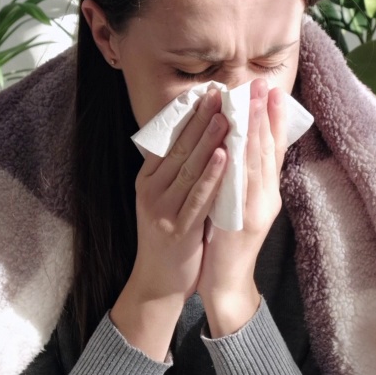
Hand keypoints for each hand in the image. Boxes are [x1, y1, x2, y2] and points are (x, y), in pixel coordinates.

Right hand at [112, 87, 228, 359]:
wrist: (157, 282)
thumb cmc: (170, 235)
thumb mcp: (166, 198)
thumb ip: (176, 171)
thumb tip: (196, 137)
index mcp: (149, 179)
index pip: (170, 140)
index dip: (190, 115)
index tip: (209, 92)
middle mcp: (152, 190)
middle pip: (179, 148)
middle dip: (201, 119)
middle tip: (220, 93)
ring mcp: (162, 210)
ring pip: (189, 169)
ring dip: (208, 140)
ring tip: (226, 116)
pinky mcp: (177, 229)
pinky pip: (197, 198)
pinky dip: (211, 176)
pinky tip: (224, 156)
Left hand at [199, 78, 288, 336]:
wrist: (227, 284)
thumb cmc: (228, 244)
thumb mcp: (239, 204)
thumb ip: (241, 178)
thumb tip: (235, 145)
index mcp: (265, 191)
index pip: (272, 148)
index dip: (274, 119)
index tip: (272, 89)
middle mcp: (267, 197)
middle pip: (269, 150)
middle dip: (266, 115)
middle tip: (265, 84)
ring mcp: (257, 210)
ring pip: (258, 163)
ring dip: (257, 131)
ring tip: (254, 102)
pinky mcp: (244, 223)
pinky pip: (243, 189)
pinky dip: (240, 166)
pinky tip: (235, 145)